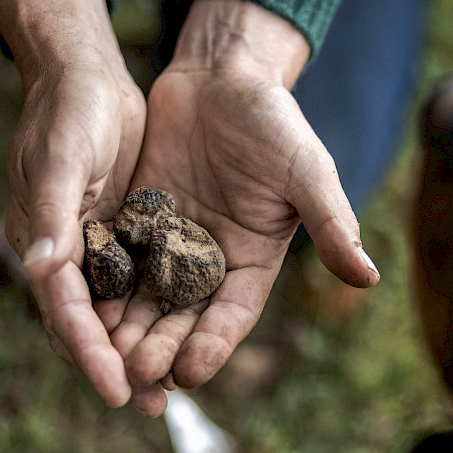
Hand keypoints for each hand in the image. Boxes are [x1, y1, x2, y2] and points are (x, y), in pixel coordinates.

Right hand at [0, 0, 145, 406]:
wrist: (88, 76)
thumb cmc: (69, 112)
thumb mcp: (63, 157)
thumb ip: (52, 211)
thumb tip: (39, 267)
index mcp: (43, 242)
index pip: (67, 312)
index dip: (90, 354)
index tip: (119, 390)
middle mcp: (68, 253)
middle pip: (91, 325)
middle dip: (120, 366)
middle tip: (155, 405)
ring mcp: (97, 244)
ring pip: (118, 311)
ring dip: (140, 347)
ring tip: (173, 386)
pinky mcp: (125, 231)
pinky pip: (141, 281)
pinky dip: (156, 310)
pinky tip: (184, 332)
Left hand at [108, 0, 380, 415]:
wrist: (223, 77)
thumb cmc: (274, 123)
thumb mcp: (307, 173)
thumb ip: (331, 224)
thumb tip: (369, 277)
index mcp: (253, 262)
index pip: (232, 316)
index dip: (212, 346)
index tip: (190, 373)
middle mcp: (210, 263)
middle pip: (184, 318)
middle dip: (161, 348)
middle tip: (136, 375)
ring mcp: (171, 245)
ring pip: (146, 298)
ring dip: (128, 329)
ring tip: (105, 356)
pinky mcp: (138, 222)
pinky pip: (118, 260)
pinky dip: (104, 286)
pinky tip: (82, 306)